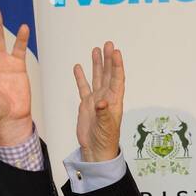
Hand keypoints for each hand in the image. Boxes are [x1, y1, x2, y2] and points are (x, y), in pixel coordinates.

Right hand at [73, 41, 123, 162]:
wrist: (96, 150)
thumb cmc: (105, 140)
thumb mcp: (106, 127)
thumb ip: (103, 113)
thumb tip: (100, 101)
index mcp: (114, 101)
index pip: (117, 79)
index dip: (117, 66)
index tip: (116, 52)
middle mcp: (106, 97)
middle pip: (107, 74)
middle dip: (108, 59)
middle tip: (108, 44)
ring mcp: (96, 100)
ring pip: (96, 78)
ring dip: (96, 64)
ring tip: (96, 50)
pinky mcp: (86, 105)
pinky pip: (83, 87)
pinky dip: (81, 77)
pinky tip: (78, 67)